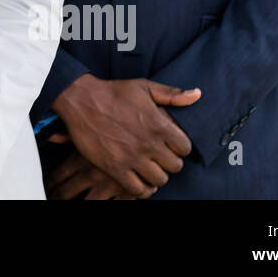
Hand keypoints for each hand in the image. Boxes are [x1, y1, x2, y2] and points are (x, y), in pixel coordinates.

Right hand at [49, 74, 199, 196]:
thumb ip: (172, 94)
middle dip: (168, 162)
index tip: (169, 144)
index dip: (179, 147)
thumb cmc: (113, 92)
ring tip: (148, 167)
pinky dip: (141, 188)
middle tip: (158, 156)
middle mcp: (148, 143)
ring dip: (155, 175)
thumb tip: (197, 94)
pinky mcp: (115, 168)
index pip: (185, 149)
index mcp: (159, 125)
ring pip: (159, 180)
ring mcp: (131, 157)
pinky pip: (137, 190)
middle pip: (175, 167)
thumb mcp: (144, 87)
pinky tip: (137, 179)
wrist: (80, 100)